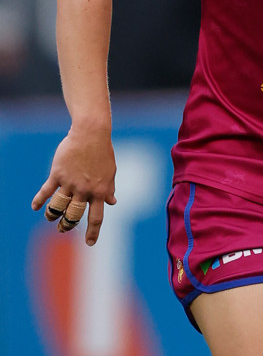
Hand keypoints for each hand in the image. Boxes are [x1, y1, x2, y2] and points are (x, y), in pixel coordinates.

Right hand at [31, 126, 116, 244]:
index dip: (93, 232)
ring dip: (52, 215)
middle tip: (63, 230)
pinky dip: (39, 200)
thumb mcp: (110, 171)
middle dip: (67, 226)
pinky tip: (35, 207)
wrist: (91, 133)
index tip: (90, 243)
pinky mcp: (58, 174)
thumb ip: (109, 188)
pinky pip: (46, 191)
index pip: (96, 217)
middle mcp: (84, 190)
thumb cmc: (102, 152)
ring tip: (51, 218)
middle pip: (74, 216)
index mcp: (99, 191)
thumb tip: (112, 202)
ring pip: (58, 207)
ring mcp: (70, 183)